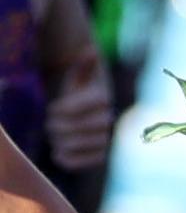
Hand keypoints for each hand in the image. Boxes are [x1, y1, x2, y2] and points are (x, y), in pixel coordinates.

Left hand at [45, 48, 112, 170]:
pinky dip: (65, 158)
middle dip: (56, 125)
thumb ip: (84, 64)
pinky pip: (79, 162)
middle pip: (72, 127)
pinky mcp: (101, 157)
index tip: (53, 108)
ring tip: (55, 136)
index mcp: (103, 99)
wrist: (92, 115)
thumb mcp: (81, 76)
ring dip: (59, 141)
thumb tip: (90, 50)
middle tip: (50, 123)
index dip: (58, 110)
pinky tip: (59, 151)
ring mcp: (106, 140)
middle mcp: (108, 120)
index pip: (72, 109)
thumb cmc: (81, 92)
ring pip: (74, 144)